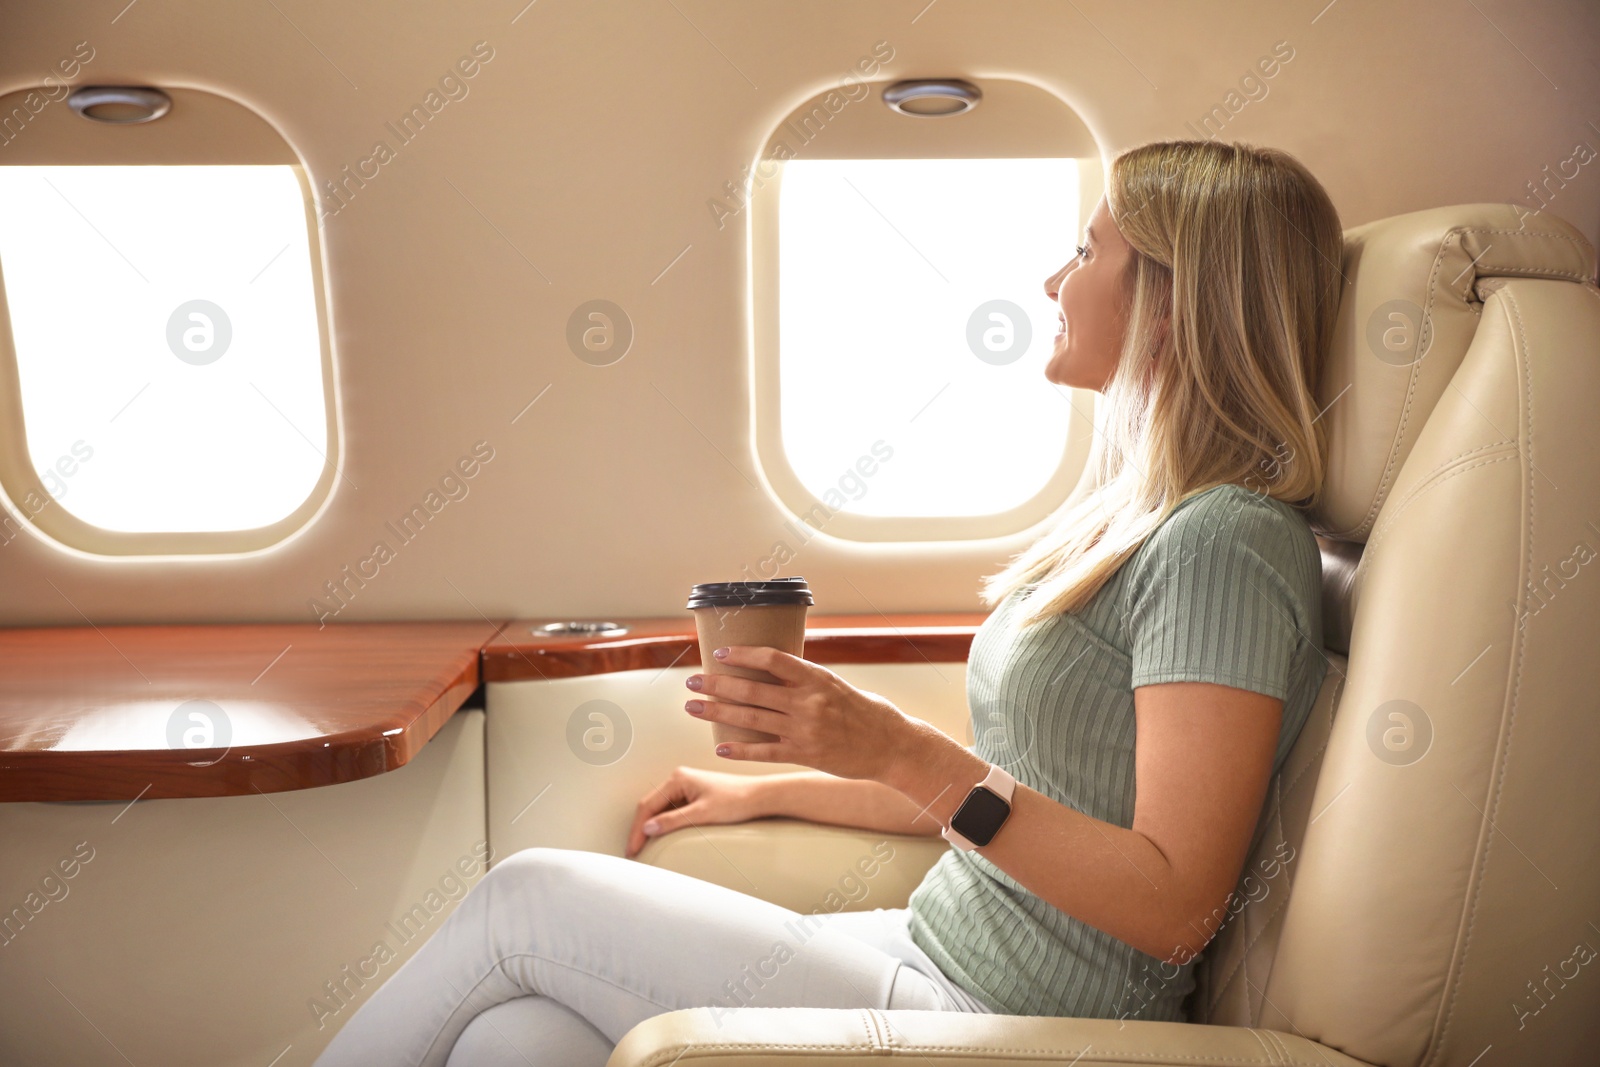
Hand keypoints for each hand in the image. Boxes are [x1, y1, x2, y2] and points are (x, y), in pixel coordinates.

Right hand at [625, 765, 766, 858]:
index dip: (638, 830)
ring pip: (660, 809)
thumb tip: (648, 828)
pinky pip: (671, 811)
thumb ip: (673, 821)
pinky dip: (663, 824)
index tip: (633, 849)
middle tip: (634, 852)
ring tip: (643, 847)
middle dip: (641, 829)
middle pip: (651, 807)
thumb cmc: (736, 800)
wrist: (759, 797)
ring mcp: (686, 787)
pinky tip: (661, 837)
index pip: (648, 806)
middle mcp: (679, 779)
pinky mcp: (693, 796)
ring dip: (651, 827)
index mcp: (678, 779)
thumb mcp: (702, 814)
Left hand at [684, 645, 917, 780]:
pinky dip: (740, 750)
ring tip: (693, 707)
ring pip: (750, 719)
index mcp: (817, 678)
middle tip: (692, 681)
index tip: (720, 653)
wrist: (892, 746)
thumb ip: (807, 680)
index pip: (772, 659)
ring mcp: (804, 730)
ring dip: (717, 713)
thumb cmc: (867, 712)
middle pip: (751, 689)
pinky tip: (720, 747)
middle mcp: (808, 702)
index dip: (742, 655)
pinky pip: (764, 752)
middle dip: (716, 684)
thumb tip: (774, 671)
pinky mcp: (805, 755)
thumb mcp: (838, 685)